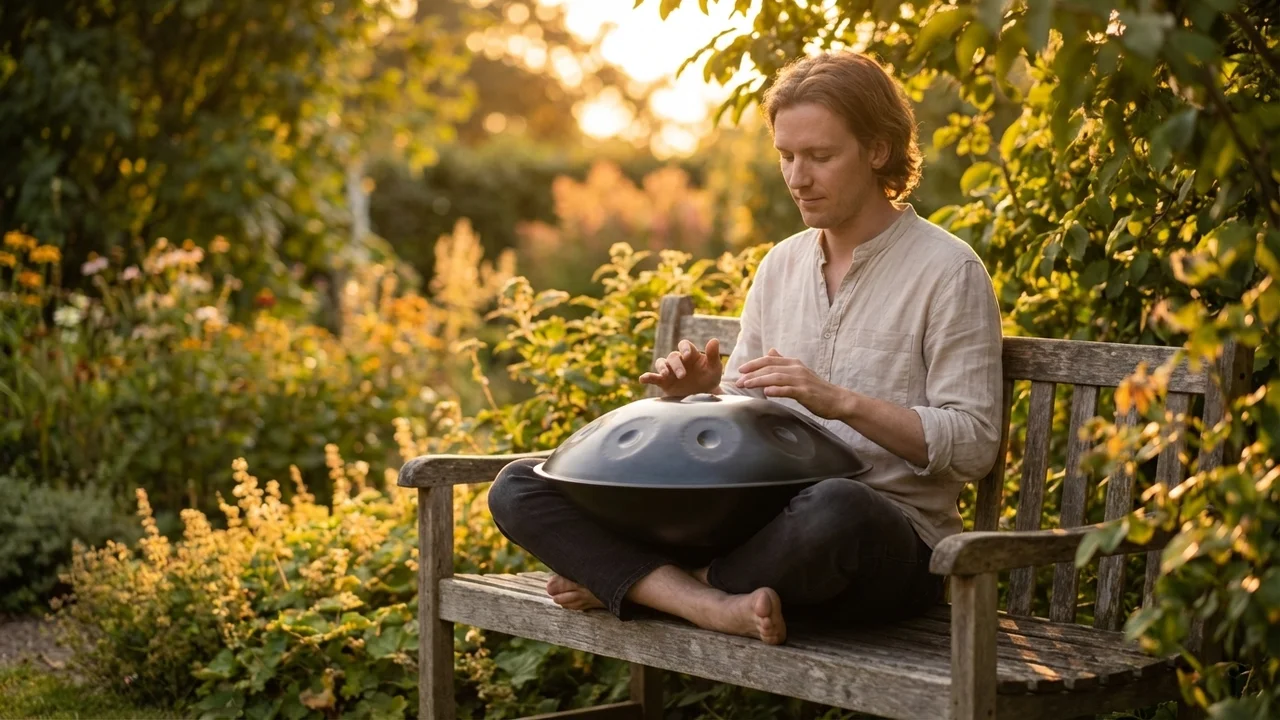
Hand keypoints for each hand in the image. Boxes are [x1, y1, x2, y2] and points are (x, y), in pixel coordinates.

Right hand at [639, 338, 722, 396]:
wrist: (704, 396)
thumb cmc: (709, 378)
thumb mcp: (714, 369)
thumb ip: (713, 355)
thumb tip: (714, 340)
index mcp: (690, 354)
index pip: (684, 345)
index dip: (685, 348)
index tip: (688, 356)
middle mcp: (678, 360)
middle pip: (673, 357)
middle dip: (677, 365)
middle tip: (682, 376)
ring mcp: (670, 371)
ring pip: (661, 363)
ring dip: (662, 368)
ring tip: (664, 374)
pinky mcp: (664, 382)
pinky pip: (653, 378)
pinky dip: (647, 377)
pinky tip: (642, 379)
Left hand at [735, 348, 852, 419]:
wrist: (838, 400)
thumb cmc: (816, 388)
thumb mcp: (799, 371)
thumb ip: (784, 362)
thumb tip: (771, 351)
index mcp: (793, 363)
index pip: (769, 360)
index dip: (754, 364)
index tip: (740, 370)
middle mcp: (796, 369)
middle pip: (770, 368)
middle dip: (752, 374)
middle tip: (738, 381)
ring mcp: (802, 380)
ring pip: (776, 377)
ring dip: (759, 381)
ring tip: (747, 385)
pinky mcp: (806, 393)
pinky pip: (789, 390)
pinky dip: (777, 390)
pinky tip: (766, 392)